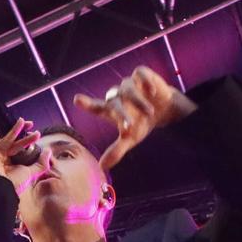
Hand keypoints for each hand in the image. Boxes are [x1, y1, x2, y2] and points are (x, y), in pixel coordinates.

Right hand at [0, 118, 44, 194]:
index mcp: (11, 166)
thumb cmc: (14, 185)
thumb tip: (48, 152)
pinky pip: (4, 137)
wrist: (3, 189)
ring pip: (10, 139)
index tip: (37, 138)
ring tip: (29, 124)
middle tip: (35, 132)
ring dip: (20, 130)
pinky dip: (13, 130)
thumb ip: (41, 164)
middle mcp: (4, 159)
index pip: (21, 151)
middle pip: (15, 144)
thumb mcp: (32, 173)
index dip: (28, 143)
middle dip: (25, 136)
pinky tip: (21, 123)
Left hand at [75, 65, 196, 170]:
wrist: (164, 109)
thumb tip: (102, 167)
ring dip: (139, 102)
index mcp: (111, 109)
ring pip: (129, 90)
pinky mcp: (142, 74)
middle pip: (115, 103)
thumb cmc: (142, 123)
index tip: (77, 100)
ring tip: (150, 112)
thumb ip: (116, 151)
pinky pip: (141, 74)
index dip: (87, 104)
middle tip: (129, 127)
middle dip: (122, 114)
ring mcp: (129, 84)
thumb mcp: (130, 139)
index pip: (96, 107)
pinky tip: (151, 91)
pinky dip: (145, 82)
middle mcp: (118, 95)